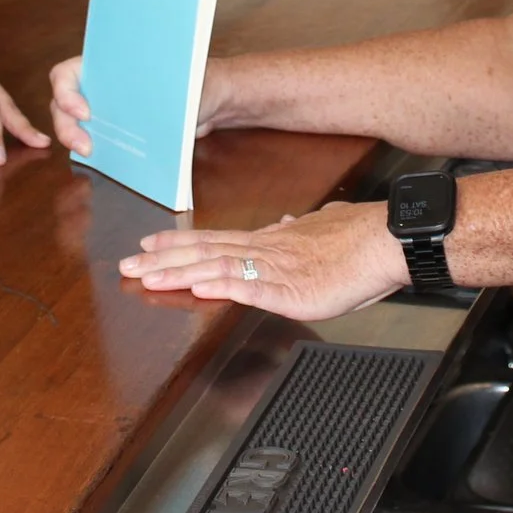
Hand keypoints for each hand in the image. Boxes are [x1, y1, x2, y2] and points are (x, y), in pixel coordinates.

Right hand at [50, 54, 232, 156]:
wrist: (217, 102)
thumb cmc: (203, 79)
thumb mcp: (184, 80)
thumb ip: (164, 89)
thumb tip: (148, 102)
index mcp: (110, 63)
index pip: (67, 73)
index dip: (65, 92)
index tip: (85, 112)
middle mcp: (103, 84)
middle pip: (63, 103)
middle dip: (67, 125)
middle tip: (84, 145)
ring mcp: (108, 108)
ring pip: (75, 124)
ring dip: (75, 139)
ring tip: (91, 153)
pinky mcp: (120, 130)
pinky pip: (97, 139)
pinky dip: (95, 150)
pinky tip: (104, 160)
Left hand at [117, 200, 409, 320]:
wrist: (385, 241)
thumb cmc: (359, 239)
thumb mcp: (323, 228)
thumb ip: (301, 231)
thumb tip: (290, 222)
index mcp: (271, 240)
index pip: (214, 240)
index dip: (179, 243)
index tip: (150, 244)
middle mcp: (264, 250)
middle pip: (204, 252)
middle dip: (163, 259)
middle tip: (127, 262)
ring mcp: (273, 269)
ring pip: (215, 267)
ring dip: (178, 273)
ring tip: (147, 276)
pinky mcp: (288, 290)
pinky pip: (246, 287)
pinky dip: (217, 287)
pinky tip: (195, 289)